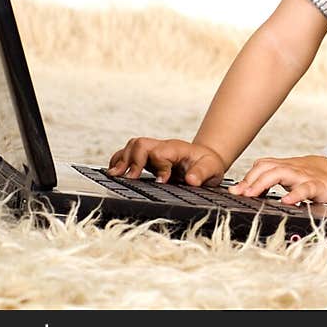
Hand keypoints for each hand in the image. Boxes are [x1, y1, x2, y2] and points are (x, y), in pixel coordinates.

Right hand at [106, 137, 225, 185]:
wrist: (206, 159)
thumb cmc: (208, 165)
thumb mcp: (212, 169)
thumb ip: (202, 173)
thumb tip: (191, 180)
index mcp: (177, 149)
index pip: (160, 152)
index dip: (159, 167)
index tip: (162, 182)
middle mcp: (162, 147)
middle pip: (141, 144)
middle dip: (132, 160)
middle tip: (129, 179)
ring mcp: (153, 151)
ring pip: (132, 146)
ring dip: (122, 159)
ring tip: (114, 175)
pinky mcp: (147, 158)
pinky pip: (129, 153)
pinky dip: (119, 160)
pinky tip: (114, 172)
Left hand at [230, 154, 326, 205]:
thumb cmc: (321, 177)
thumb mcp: (296, 176)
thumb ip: (277, 179)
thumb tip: (253, 188)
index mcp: (287, 167)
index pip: (263, 165)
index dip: (248, 176)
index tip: (235, 190)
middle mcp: (293, 169)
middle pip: (267, 166)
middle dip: (250, 179)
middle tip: (239, 193)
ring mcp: (305, 176)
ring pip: (281, 173)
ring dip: (264, 182)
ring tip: (253, 194)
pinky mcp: (319, 186)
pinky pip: (305, 188)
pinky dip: (295, 193)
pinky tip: (286, 200)